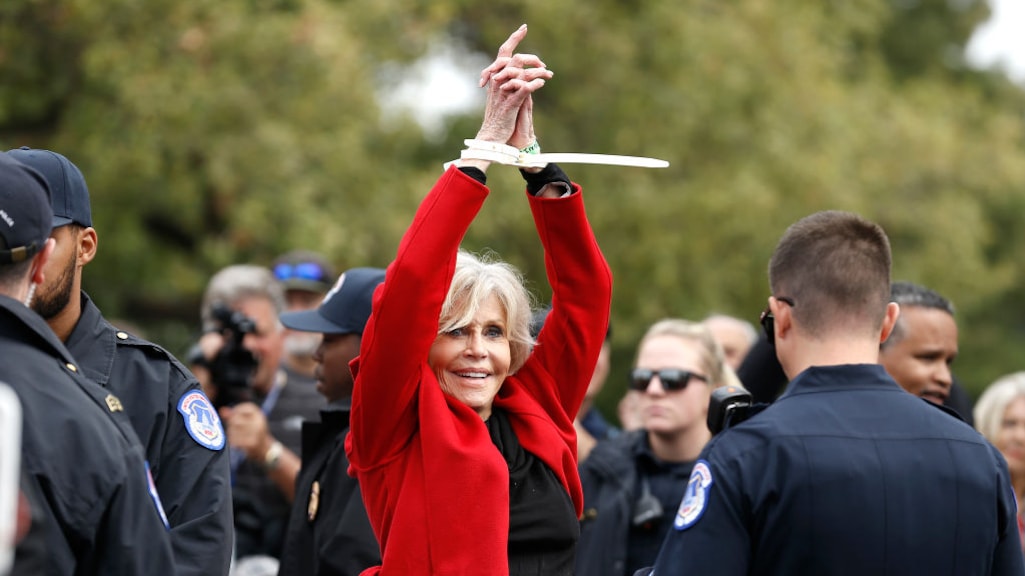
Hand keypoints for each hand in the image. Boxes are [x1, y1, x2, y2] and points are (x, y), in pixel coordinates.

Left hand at [221, 402, 272, 460]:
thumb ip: (234, 415)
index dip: (236, 411)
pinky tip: (238, 443)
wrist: (265, 449)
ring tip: (238, 436)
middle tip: (236, 429)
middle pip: (235, 419)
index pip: (244, 408)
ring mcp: (255, 433)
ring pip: (232, 430)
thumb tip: (222, 410)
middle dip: (231, 424)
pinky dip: (233, 441)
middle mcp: (258, 423)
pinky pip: (234, 440)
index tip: (235, 417)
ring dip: (231, 433)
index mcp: (259, 415)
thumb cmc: (254, 433)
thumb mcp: (248, 420)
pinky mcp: (251, 443)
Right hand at [475, 24, 551, 145]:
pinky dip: (533, 85)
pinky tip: (541, 85)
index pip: (503, 52)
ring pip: (520, 73)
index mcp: (496, 78)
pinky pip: (522, 90)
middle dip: (532, 58)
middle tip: (544, 65)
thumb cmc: (499, 118)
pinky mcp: (509, 105)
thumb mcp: (505, 97)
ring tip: (548, 75)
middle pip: (514, 59)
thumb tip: (525, 73)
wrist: (491, 137)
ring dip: (537, 72)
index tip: (524, 28)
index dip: (514, 38)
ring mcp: (503, 93)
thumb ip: (513, 83)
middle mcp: (498, 83)